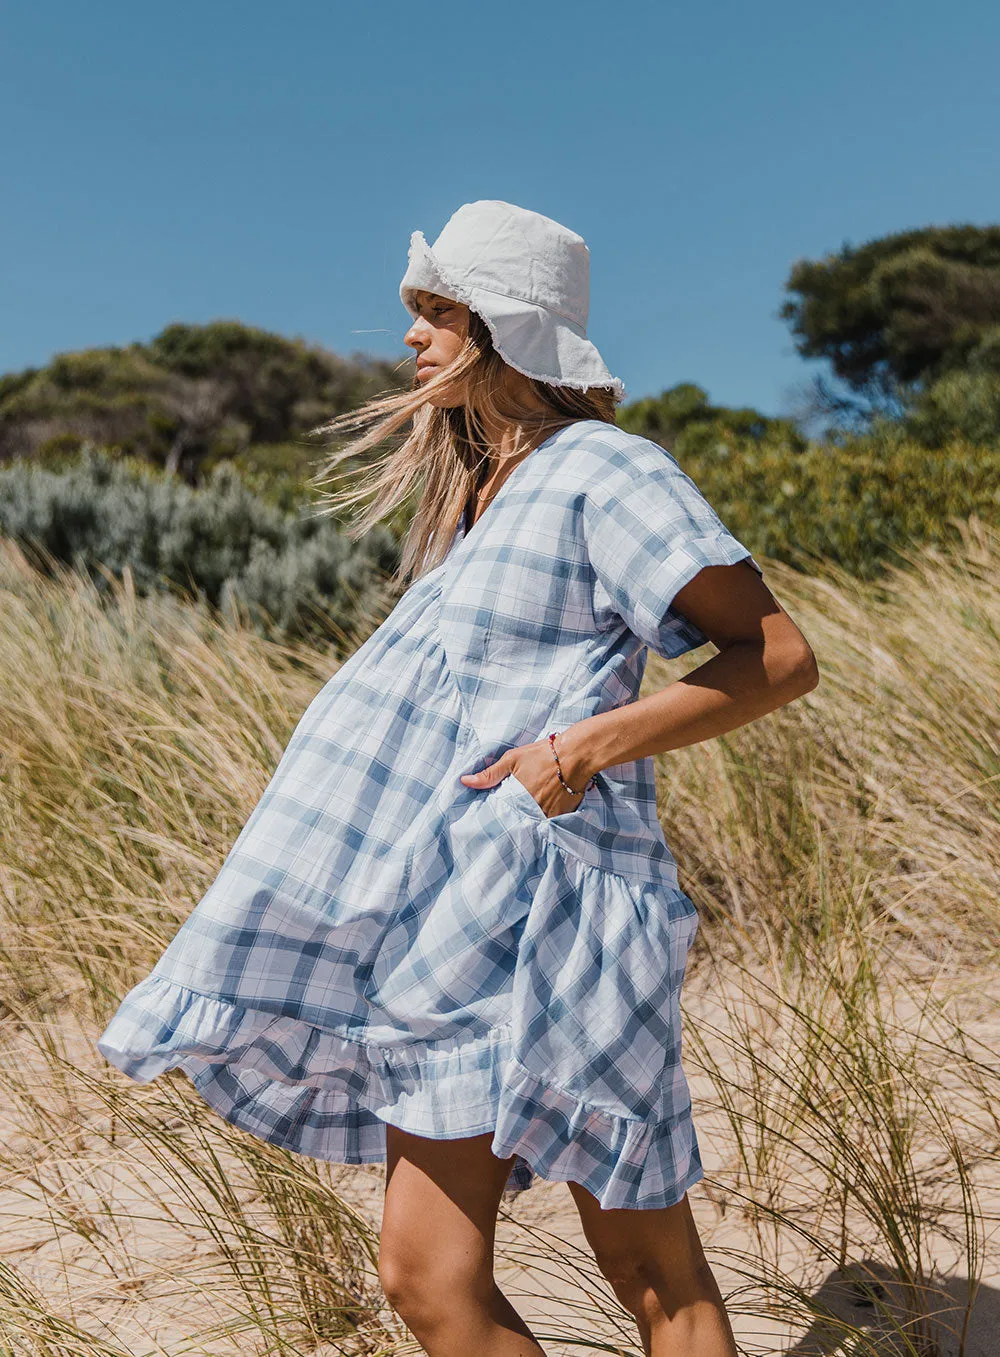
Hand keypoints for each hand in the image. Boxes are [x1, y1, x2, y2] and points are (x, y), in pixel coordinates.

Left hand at [459, 731, 593, 817]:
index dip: (497, 813)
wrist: (576, 755)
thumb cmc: (543, 754)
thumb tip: (464, 781)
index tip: (491, 816)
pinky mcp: (561, 816)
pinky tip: (542, 810)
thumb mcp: (512, 760)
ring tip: (526, 814)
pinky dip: (543, 819)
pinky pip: (548, 823)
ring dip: (527, 820)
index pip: (501, 814)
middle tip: (510, 816)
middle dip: (512, 819)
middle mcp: (532, 810)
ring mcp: (548, 815)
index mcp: (517, 798)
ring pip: (532, 823)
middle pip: (517, 820)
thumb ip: (490, 774)